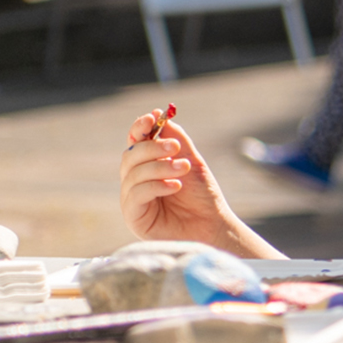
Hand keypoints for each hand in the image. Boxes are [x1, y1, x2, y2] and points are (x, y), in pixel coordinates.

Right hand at [119, 109, 242, 244]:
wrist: (212, 225)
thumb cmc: (202, 196)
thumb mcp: (192, 162)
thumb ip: (178, 140)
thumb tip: (162, 118)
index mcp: (147, 165)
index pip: (135, 141)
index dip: (140, 128)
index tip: (152, 117)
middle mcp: (135, 180)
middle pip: (130, 155)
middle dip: (151, 147)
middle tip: (175, 147)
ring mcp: (132, 198)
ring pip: (133, 173)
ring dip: (159, 167)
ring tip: (183, 169)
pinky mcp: (133, 216)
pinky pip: (136, 194)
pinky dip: (156, 186)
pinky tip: (175, 186)